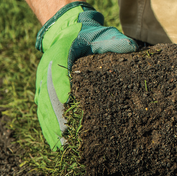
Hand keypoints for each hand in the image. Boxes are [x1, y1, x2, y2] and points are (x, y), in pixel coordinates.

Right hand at [34, 1, 142, 149]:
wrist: (67, 29)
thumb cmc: (87, 34)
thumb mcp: (100, 33)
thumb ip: (114, 40)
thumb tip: (133, 47)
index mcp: (61, 54)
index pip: (59, 74)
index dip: (61, 90)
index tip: (66, 106)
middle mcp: (48, 69)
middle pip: (49, 96)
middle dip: (55, 118)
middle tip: (65, 137)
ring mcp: (44, 80)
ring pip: (44, 106)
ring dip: (50, 126)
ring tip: (60, 146)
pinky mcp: (44, 89)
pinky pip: (43, 108)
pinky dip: (47, 125)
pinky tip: (55, 142)